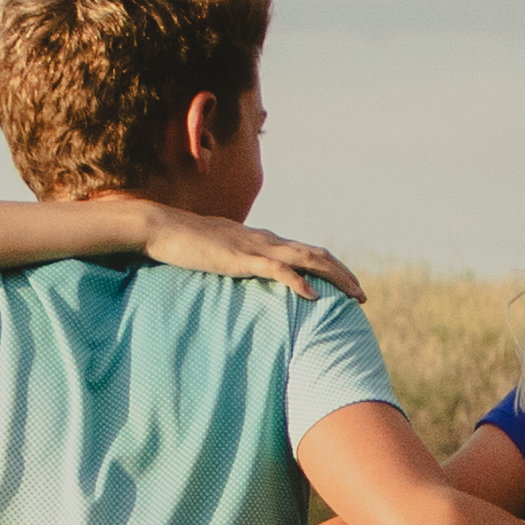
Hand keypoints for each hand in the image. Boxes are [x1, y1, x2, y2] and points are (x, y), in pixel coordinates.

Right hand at [116, 205, 361, 295]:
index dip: (332, 268)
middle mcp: (266, 240)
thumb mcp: (221, 253)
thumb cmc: (187, 242)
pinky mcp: (240, 258)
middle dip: (343, 275)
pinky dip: (297, 281)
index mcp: (264, 240)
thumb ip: (238, 261)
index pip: (308, 252)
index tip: (348, 288)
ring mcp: (255, 247)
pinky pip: (276, 269)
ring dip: (334, 277)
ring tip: (352, 295)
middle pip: (317, 254)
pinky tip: (312, 295)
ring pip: (306, 258)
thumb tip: (247, 274)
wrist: (163, 228)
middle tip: (362, 297)